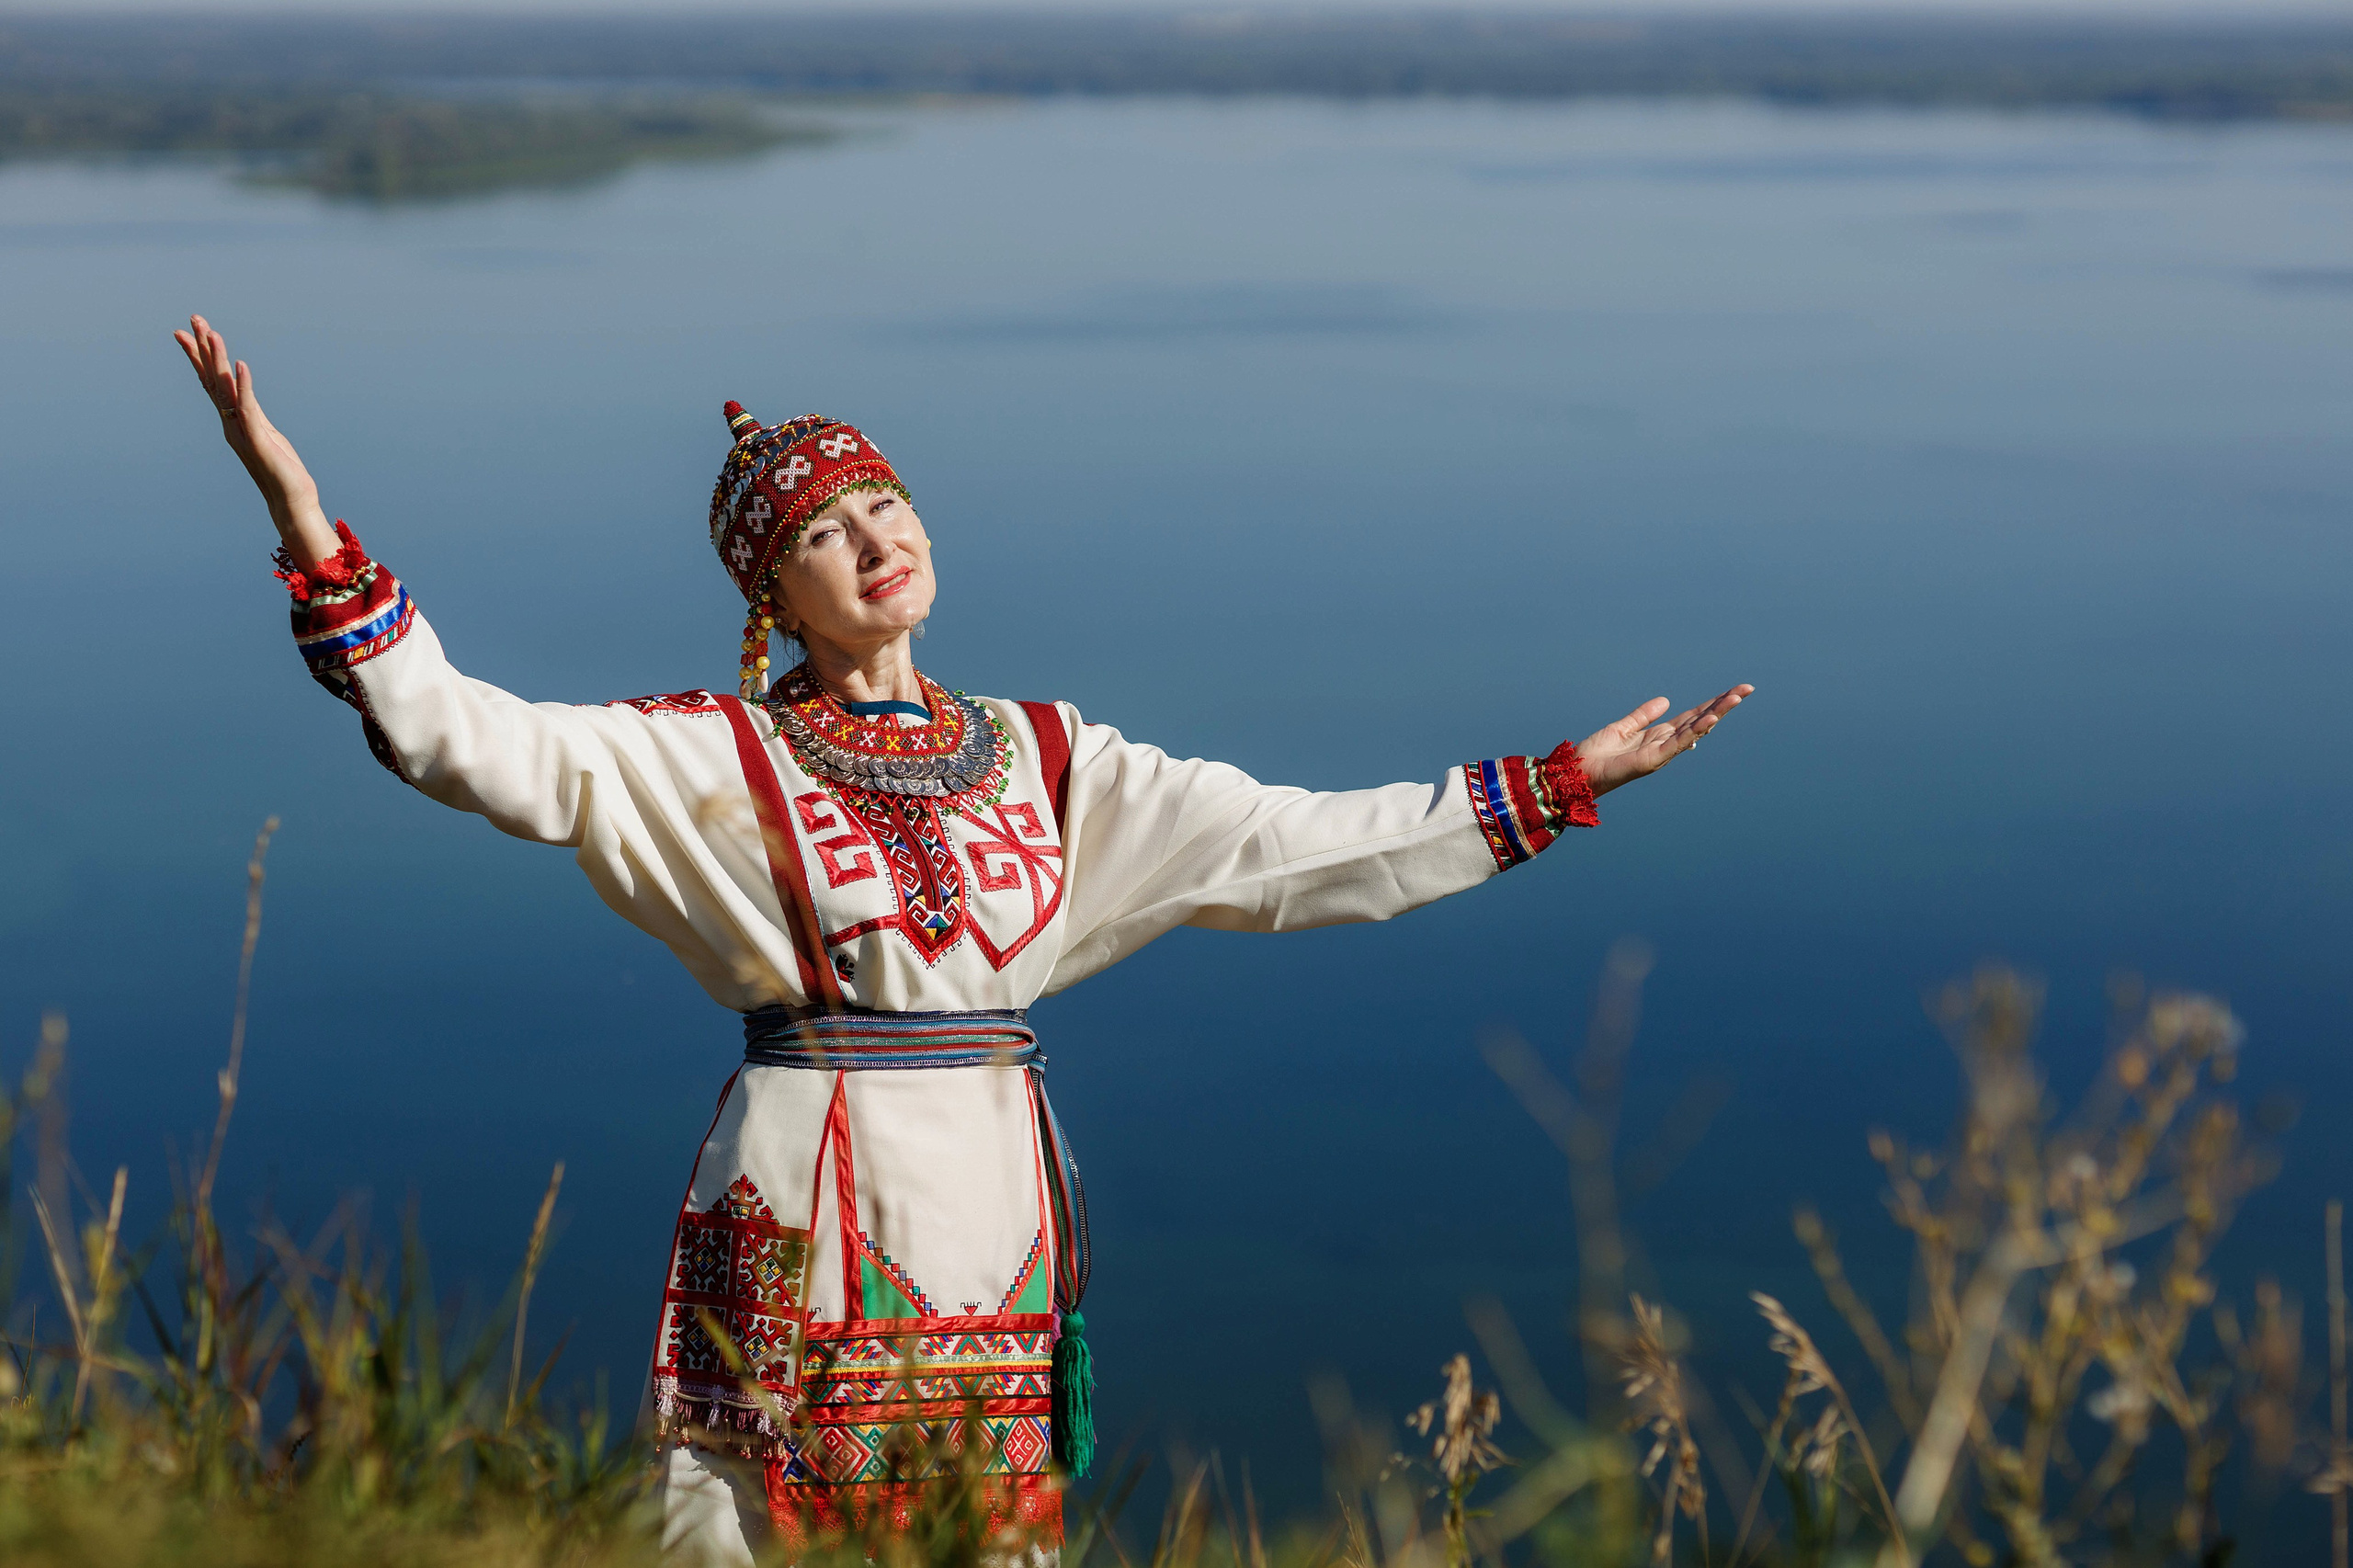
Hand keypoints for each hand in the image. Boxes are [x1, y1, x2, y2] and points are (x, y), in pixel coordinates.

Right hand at [172, 314, 339, 568]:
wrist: (291, 500)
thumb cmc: (282, 470)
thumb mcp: (266, 434)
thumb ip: (253, 416)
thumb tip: (245, 402)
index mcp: (233, 419)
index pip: (212, 381)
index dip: (200, 356)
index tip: (187, 331)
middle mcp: (231, 422)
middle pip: (212, 378)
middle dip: (203, 348)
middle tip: (192, 319)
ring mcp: (242, 429)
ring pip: (226, 388)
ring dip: (219, 360)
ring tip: (212, 332)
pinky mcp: (258, 438)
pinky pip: (248, 406)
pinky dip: (244, 385)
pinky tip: (242, 365)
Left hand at [1574, 685, 1753, 797]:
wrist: (1578, 772)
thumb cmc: (1597, 754)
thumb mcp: (1623, 727)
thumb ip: (1644, 715)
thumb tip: (1666, 700)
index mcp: (1659, 735)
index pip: (1692, 716)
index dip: (1712, 703)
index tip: (1734, 691)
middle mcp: (1665, 744)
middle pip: (1701, 720)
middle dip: (1723, 705)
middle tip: (1747, 688)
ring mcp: (1662, 752)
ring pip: (1696, 729)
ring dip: (1717, 713)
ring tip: (1737, 696)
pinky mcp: (1654, 759)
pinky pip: (1679, 743)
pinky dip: (1696, 730)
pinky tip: (1711, 718)